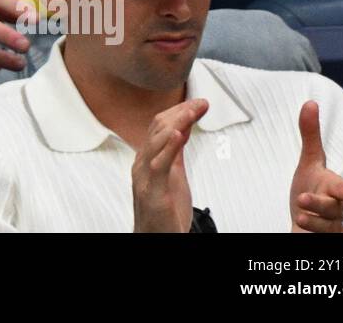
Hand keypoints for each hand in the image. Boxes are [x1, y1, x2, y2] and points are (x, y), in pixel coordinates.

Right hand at [132, 99, 207, 232]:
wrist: (154, 240)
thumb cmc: (163, 211)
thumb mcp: (173, 175)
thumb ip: (175, 151)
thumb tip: (183, 128)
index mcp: (147, 158)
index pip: (160, 125)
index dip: (179, 110)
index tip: (199, 102)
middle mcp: (142, 163)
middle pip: (158, 128)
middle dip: (180, 112)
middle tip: (200, 103)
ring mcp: (144, 177)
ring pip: (156, 141)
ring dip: (176, 123)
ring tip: (191, 111)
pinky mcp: (151, 191)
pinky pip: (158, 165)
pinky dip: (168, 147)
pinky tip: (179, 136)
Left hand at [290, 100, 342, 232]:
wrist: (308, 222)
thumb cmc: (312, 188)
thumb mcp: (309, 163)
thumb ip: (311, 136)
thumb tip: (310, 102)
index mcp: (333, 188)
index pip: (339, 188)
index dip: (341, 189)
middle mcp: (335, 209)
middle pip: (333, 209)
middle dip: (321, 205)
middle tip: (303, 200)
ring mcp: (329, 227)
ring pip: (326, 228)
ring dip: (312, 221)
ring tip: (298, 215)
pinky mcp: (321, 239)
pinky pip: (319, 240)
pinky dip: (311, 235)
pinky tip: (299, 229)